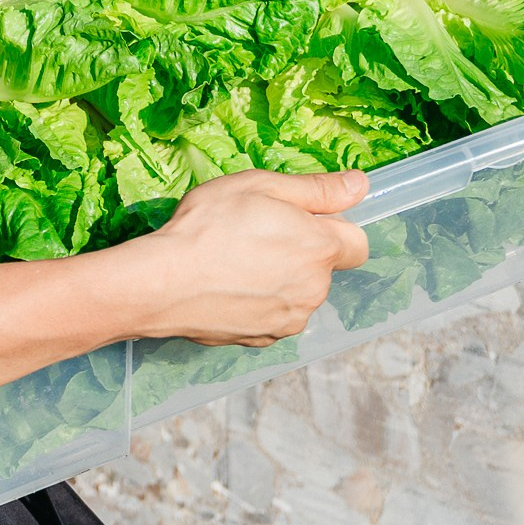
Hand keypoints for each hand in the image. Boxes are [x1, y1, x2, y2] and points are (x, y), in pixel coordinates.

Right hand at [125, 169, 370, 346]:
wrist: (163, 282)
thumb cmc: (208, 226)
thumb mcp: (260, 186)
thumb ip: (316, 188)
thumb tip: (360, 185)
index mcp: (319, 248)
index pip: (357, 242)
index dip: (332, 227)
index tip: (299, 219)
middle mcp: (314, 289)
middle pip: (324, 268)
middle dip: (302, 252)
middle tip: (257, 233)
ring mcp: (289, 319)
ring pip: (299, 293)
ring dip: (282, 278)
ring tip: (237, 261)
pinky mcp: (264, 339)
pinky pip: (275, 315)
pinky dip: (260, 302)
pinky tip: (229, 287)